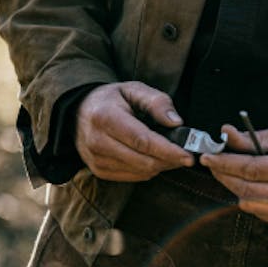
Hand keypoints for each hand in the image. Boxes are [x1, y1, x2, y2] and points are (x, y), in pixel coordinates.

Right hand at [75, 81, 193, 181]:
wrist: (79, 112)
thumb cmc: (111, 99)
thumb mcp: (133, 89)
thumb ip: (156, 101)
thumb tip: (176, 122)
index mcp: (105, 117)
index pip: (142, 141)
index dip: (168, 150)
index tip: (189, 156)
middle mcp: (97, 141)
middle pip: (143, 160)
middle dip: (169, 160)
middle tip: (186, 154)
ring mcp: (96, 159)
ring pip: (140, 172)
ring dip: (160, 165)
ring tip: (170, 153)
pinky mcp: (98, 171)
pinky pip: (132, 177)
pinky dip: (147, 169)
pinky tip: (152, 157)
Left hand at [201, 124, 267, 229]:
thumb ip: (253, 137)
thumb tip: (224, 133)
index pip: (253, 169)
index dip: (226, 163)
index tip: (208, 156)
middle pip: (248, 190)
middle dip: (224, 176)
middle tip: (212, 163)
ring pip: (250, 204)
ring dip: (234, 187)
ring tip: (231, 171)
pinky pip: (259, 213)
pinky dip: (250, 198)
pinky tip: (253, 185)